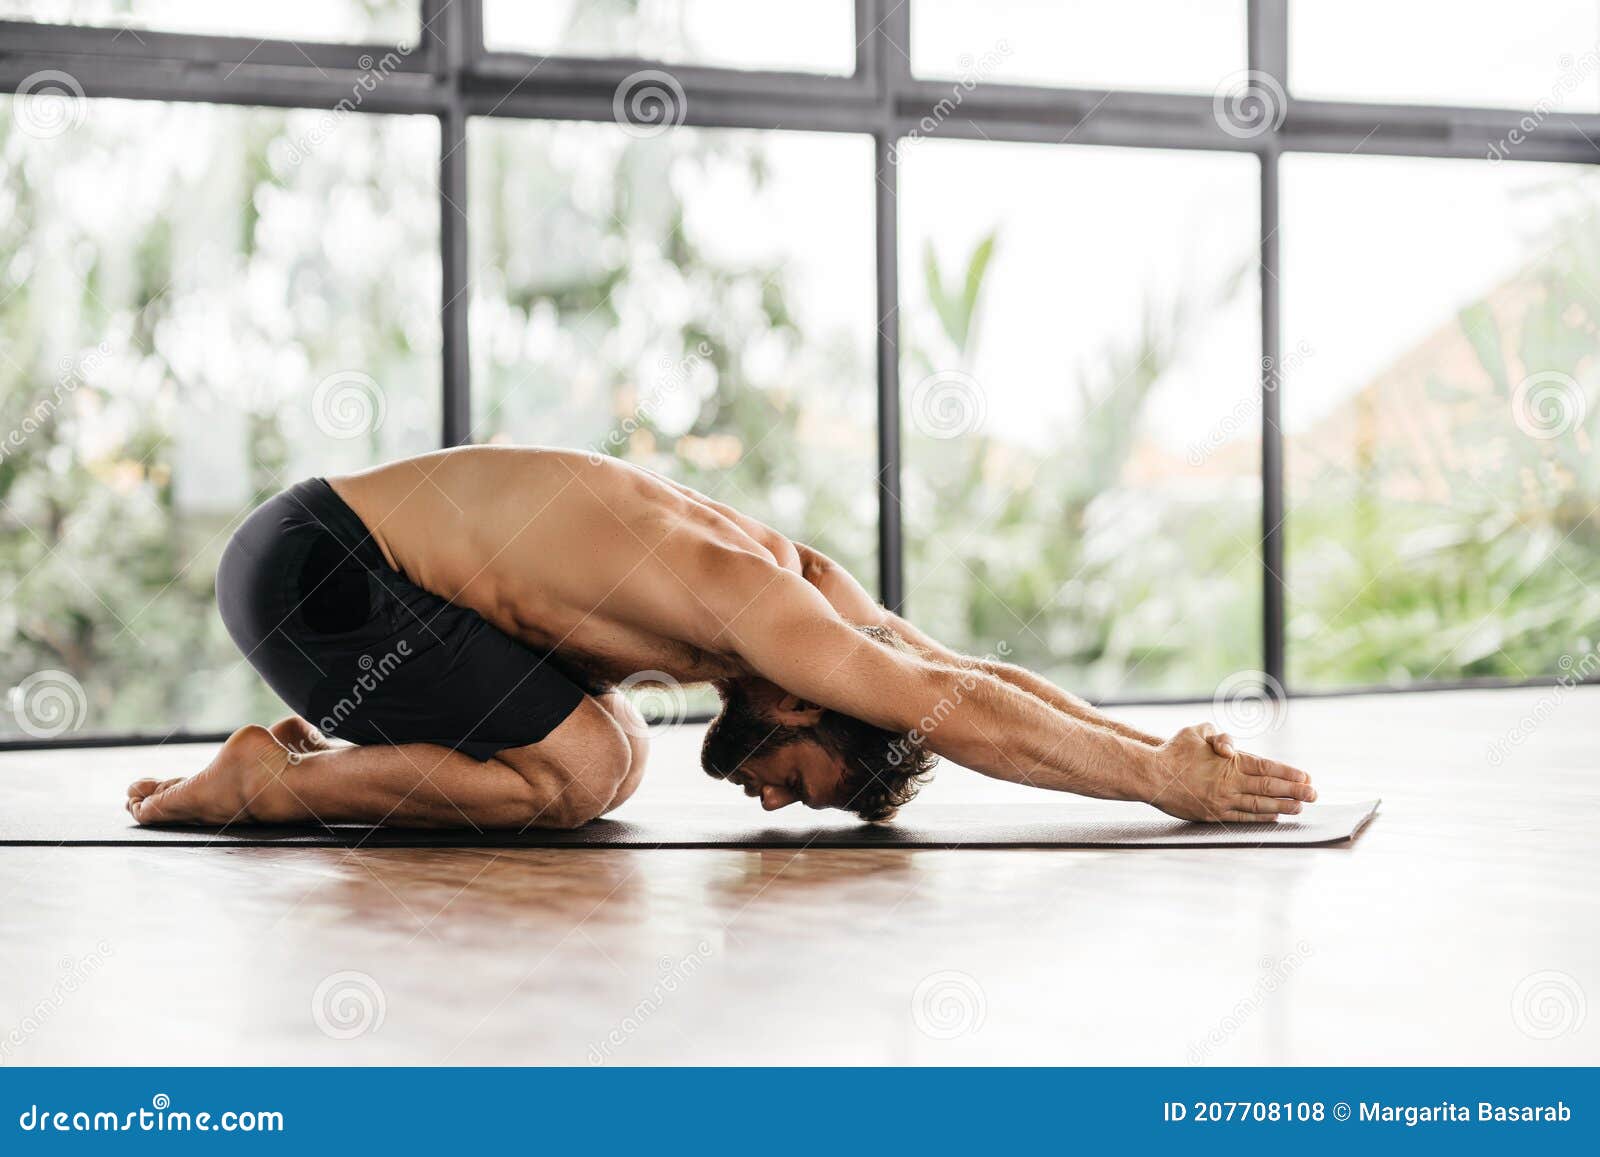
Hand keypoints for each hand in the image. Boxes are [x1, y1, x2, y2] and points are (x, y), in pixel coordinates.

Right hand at [1146, 723, 1315, 822]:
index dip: (1288, 773)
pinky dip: (1261, 817)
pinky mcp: (1213, 814)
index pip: (1267, 767)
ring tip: (1300, 808)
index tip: (1306, 777)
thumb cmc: (1174, 751)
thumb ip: (1219, 736)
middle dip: (1295, 791)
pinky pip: (1243, 817)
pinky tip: (1274, 816)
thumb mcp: (1197, 732)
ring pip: (1259, 805)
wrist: (1151, 775)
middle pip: (1269, 788)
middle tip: (1314, 795)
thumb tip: (1230, 747)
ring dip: (1283, 806)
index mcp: (1229, 762)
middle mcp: (1229, 782)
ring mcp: (1222, 801)